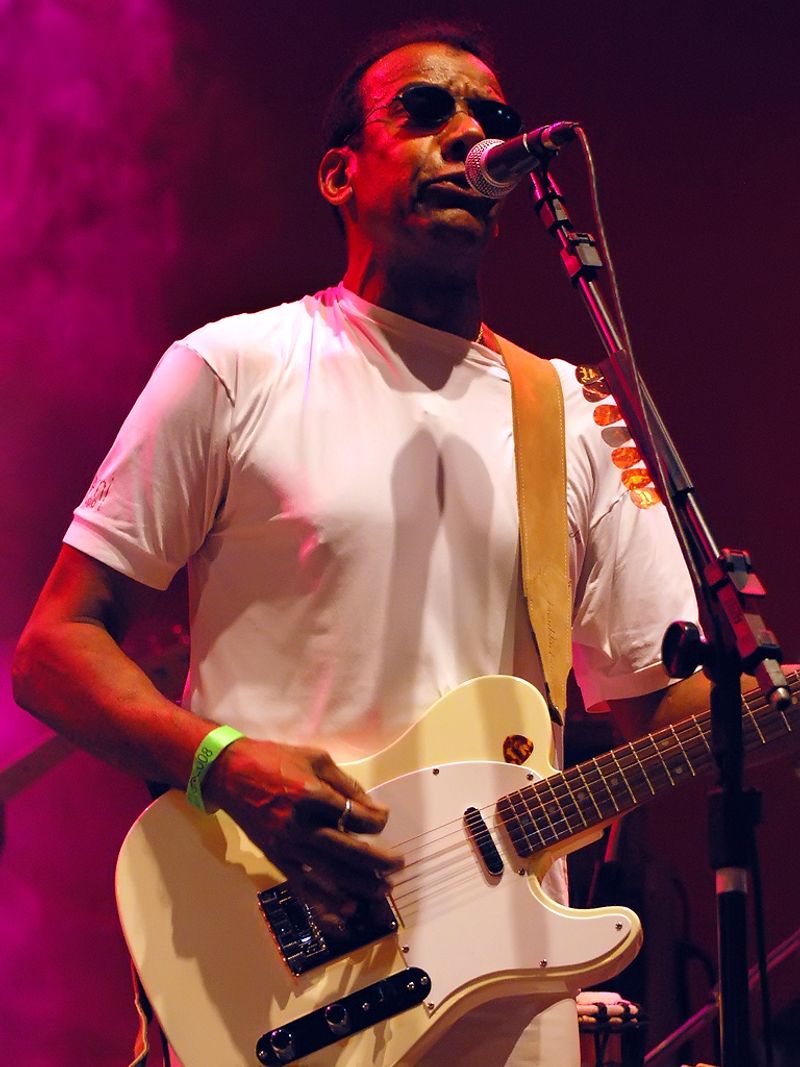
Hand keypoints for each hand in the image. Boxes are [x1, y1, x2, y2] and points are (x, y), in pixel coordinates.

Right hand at [203, 738, 402, 930]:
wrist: (230, 774)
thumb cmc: (275, 760)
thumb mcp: (316, 758)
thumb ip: (346, 783)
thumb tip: (373, 807)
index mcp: (312, 794)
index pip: (355, 816)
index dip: (376, 821)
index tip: (384, 819)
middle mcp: (301, 825)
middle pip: (348, 849)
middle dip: (378, 860)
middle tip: (399, 865)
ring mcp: (288, 845)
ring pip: (330, 872)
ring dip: (360, 885)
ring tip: (384, 890)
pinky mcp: (277, 859)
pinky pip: (304, 886)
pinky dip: (325, 902)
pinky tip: (346, 911)